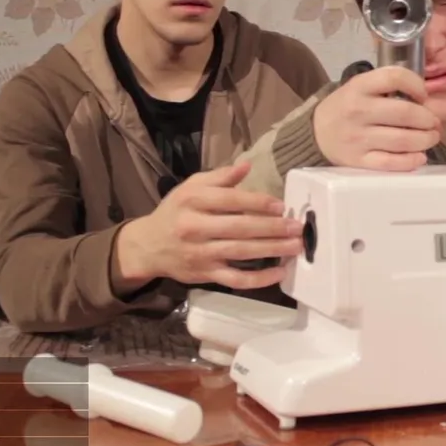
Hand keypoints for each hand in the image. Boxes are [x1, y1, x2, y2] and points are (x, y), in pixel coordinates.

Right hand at [116, 161, 302, 289]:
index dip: (258, 203)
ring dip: (272, 250)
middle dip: (272, 228)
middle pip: (240, 228)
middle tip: (296, 227)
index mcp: (193, 201)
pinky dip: (259, 279)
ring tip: (295, 246)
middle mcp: (195, 227)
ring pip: (241, 252)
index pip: (231, 200)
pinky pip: (236, 279)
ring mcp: (200, 253)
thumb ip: (219, 177)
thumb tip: (247, 166)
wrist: (148, 246)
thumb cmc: (175, 212)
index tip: (281, 205)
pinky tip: (279, 273)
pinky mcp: (205, 274)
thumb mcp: (190, 187)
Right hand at [312, 66, 441, 170]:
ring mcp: (357, 138)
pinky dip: (411, 160)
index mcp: (359, 86)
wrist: (315, 133)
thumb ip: (387, 86)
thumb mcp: (360, 87)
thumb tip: (425, 100)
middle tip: (434, 123)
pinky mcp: (358, 161)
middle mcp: (358, 111)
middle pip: (405, 113)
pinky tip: (419, 156)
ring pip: (402, 140)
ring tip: (431, 138)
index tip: (423, 95)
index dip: (417, 85)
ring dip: (426, 139)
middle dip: (428, 119)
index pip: (395, 77)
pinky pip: (391, 162)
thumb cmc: (347, 107)